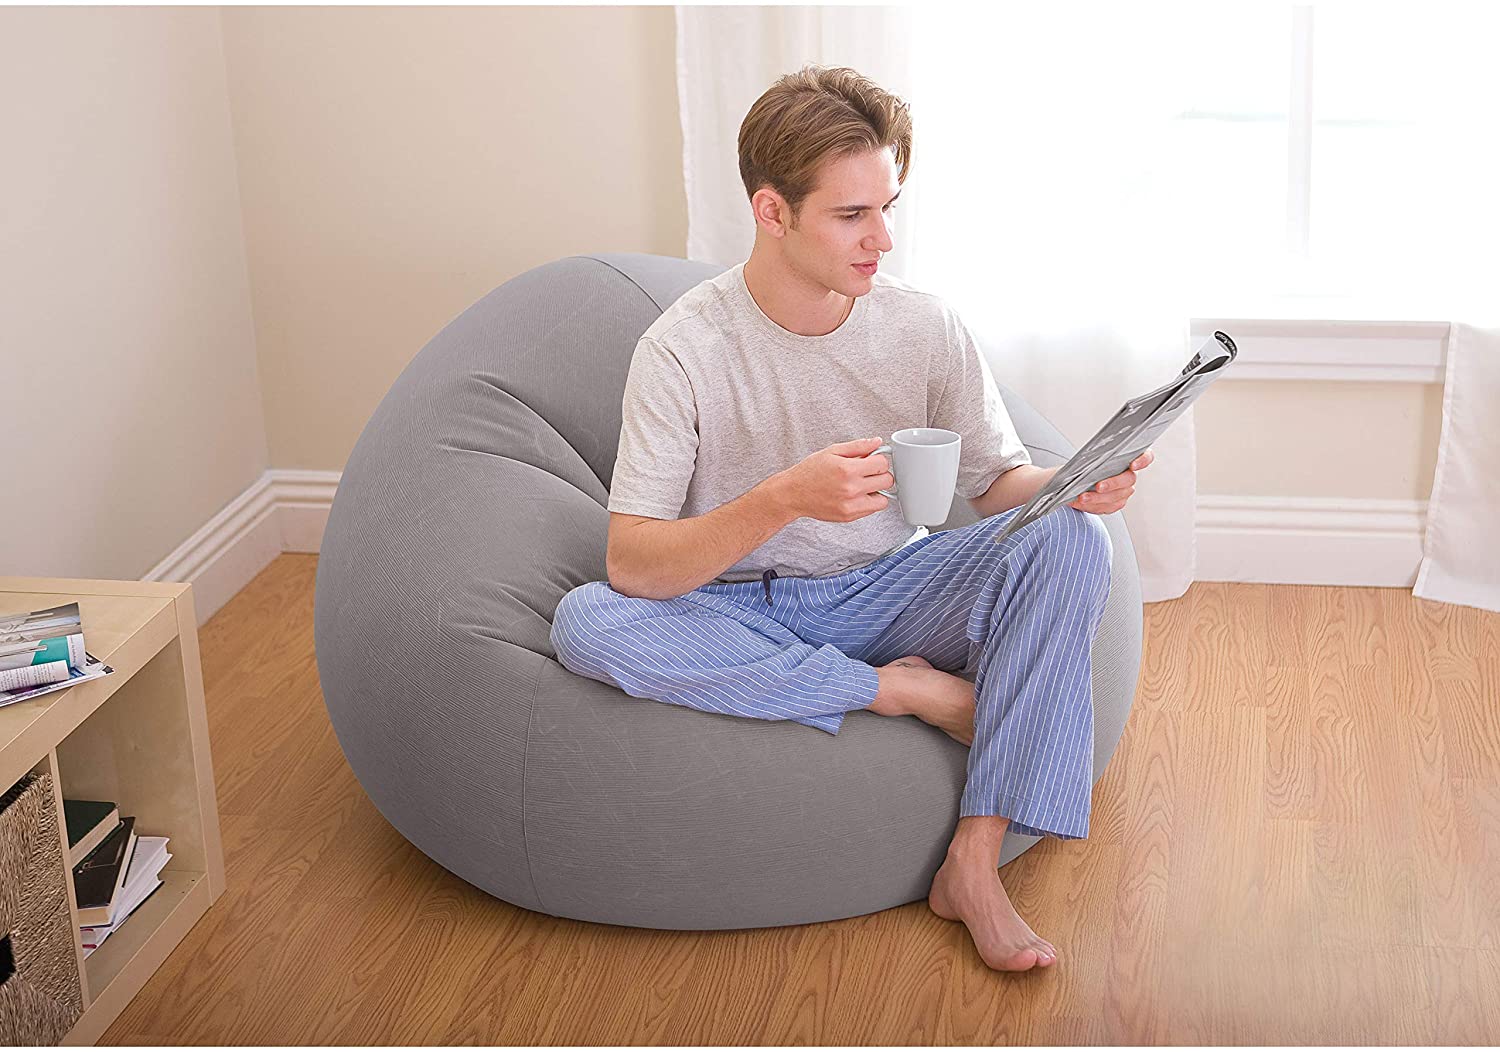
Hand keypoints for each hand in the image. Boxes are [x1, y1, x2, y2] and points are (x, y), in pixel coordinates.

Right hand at [776, 437, 893, 522]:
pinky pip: (871, 510)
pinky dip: (868, 502)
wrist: (793, 494)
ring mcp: (851, 505)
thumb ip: (858, 446)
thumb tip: (877, 442)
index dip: (879, 459)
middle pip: (887, 481)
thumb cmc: (809, 472)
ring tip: (863, 485)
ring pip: (883, 499)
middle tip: (869, 472)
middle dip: (880, 474)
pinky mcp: (849, 516)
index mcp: (848, 469)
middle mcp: (851, 489)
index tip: (873, 460)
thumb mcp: (832, 451)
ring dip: (877, 491)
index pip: (882, 463)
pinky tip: (855, 494)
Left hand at [1068, 449, 1153, 514]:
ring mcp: (1124, 491)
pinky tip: (1081, 503)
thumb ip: (1096, 455)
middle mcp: (1129, 475)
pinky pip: (1108, 507)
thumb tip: (1088, 460)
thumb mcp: (1091, 455)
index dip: (1142, 461)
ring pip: (1117, 497)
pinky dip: (1093, 506)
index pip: (1145, 457)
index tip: (1133, 465)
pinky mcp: (1115, 503)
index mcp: (1128, 458)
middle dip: (1112, 484)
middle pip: (1128, 480)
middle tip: (1098, 486)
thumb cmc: (1088, 464)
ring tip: (1082, 497)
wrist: (1078, 478)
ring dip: (1097, 498)